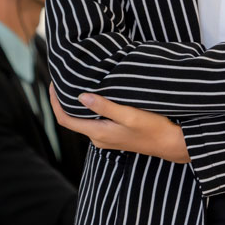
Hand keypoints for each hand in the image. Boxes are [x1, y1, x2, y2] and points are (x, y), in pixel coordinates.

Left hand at [49, 84, 189, 162]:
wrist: (171, 144)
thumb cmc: (152, 129)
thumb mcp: (129, 115)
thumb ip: (105, 106)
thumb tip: (80, 97)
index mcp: (98, 133)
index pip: (65, 119)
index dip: (55, 103)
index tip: (53, 85)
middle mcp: (98, 138)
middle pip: (72, 119)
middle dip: (64, 101)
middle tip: (64, 80)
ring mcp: (106, 138)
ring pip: (83, 120)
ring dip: (78, 105)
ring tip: (78, 84)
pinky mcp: (114, 136)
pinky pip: (94, 122)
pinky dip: (90, 109)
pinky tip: (96, 97)